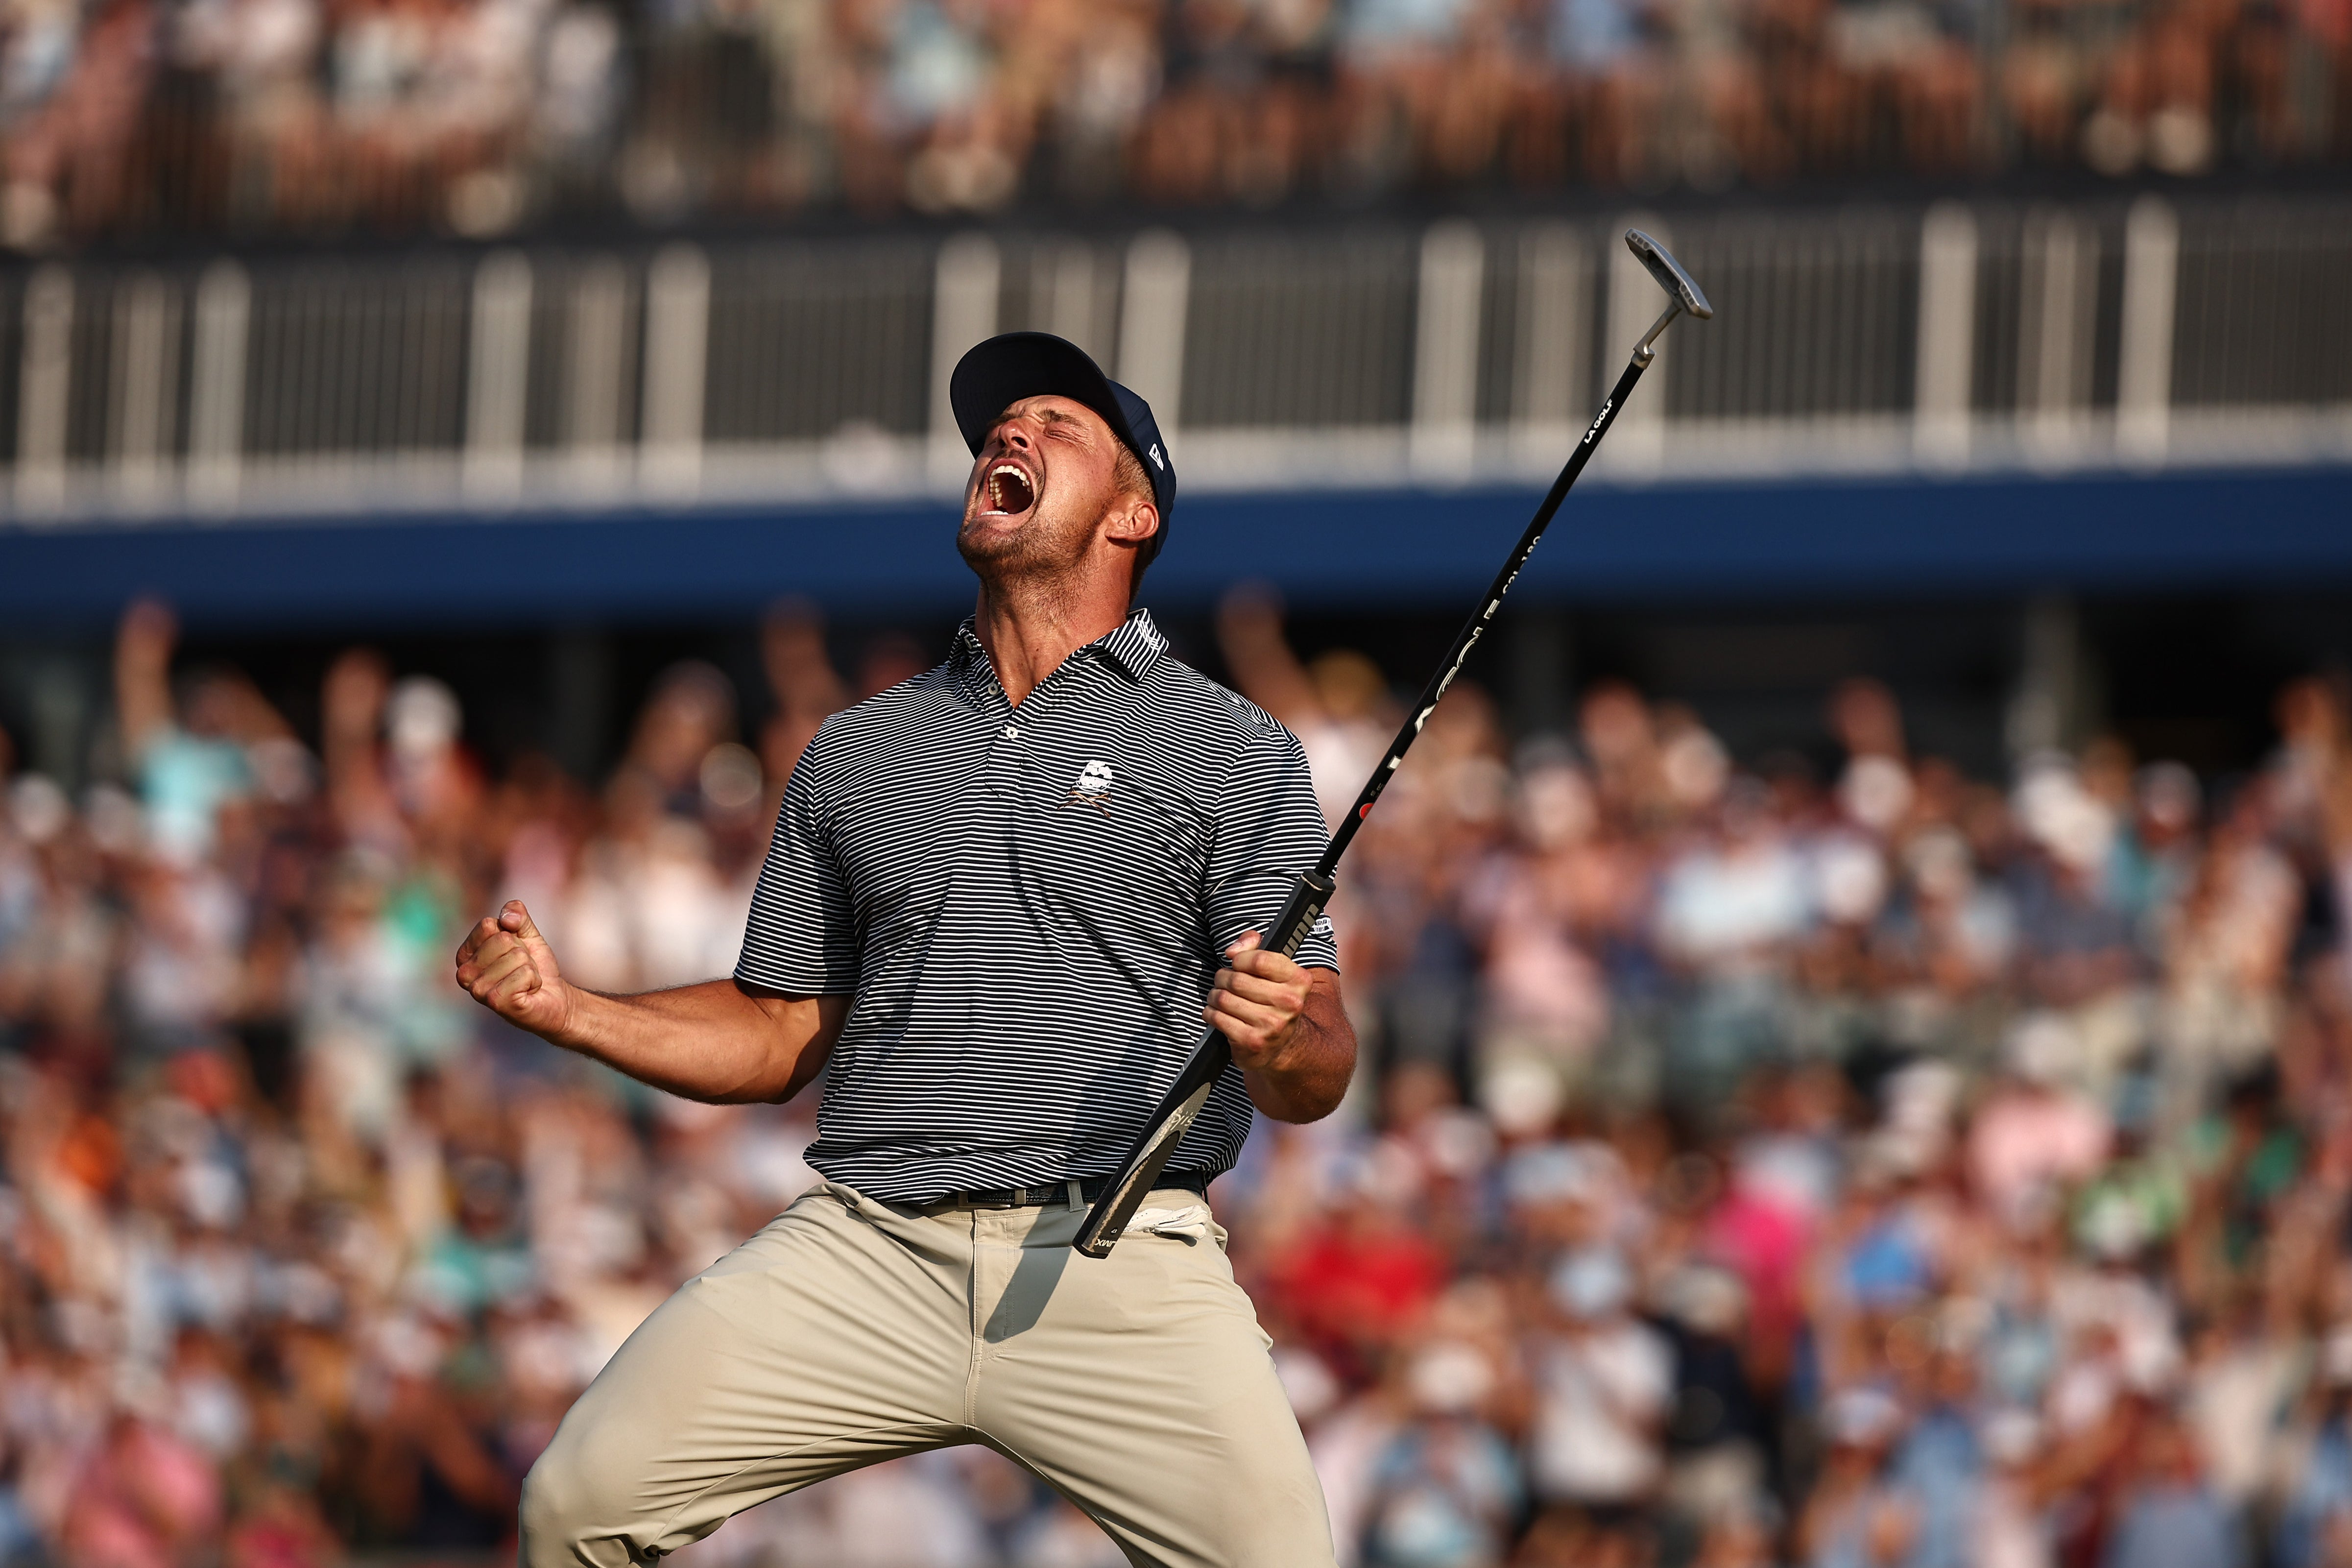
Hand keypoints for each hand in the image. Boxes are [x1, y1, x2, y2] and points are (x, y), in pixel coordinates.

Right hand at [454, 900, 575, 1038]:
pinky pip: (525, 973)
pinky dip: (534, 980)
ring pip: (517, 956)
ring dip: (529, 968)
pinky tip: (528, 992)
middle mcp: (464, 974)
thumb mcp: (527, 934)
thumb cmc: (535, 967)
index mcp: (465, 955)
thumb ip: (517, 915)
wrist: (554, 998)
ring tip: (525, 982)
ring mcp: (478, 990)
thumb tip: (506, 916)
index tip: (515, 952)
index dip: (512, 935)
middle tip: (522, 969)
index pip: (488, 925)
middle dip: (522, 952)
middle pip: (503, 939)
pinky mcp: (496, 1002)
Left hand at [1205, 931, 1312, 1070]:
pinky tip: (1217, 1014)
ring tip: (1219, 998)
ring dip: (1214, 996)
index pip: (1259, 960)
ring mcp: (1272, 1024)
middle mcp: (1290, 1003)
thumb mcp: (1273, 971)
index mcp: (1299, 980)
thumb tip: (1233, 950)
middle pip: (1237, 980)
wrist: (1281, 1046)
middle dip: (1222, 978)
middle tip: (1223, 982)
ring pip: (1224, 998)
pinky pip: (1217, 1017)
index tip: (1236, 964)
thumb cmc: (1272, 1002)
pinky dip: (1210, 1013)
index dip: (1240, 960)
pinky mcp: (1253, 1041)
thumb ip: (1255, 948)